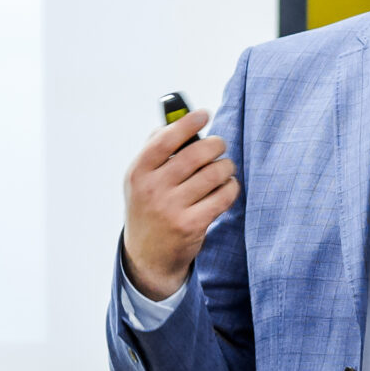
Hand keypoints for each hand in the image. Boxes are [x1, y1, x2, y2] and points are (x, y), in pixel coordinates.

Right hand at [122, 112, 237, 299]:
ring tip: (225, 168)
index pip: (165, 139)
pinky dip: (231, 187)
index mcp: (138, 172)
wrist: (148, 256)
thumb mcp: (139, 180)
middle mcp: (153, 189)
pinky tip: (228, 186)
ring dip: (226, 166)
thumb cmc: (148, 208)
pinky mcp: (192, 224)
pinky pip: (223, 196)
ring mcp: (172, 208)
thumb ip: (153, 149)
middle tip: (220, 146)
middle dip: (216, 145)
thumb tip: (175, 120)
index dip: (188, 123)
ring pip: (214, 174)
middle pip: (196, 154)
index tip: (204, 114)